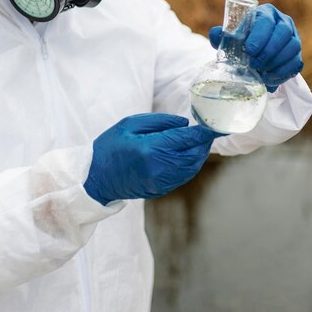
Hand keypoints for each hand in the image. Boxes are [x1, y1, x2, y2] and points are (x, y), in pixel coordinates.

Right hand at [83, 113, 222, 205]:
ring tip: (201, 142)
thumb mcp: (129, 125)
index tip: (215, 125)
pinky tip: (189, 155)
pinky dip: (191, 164)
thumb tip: (184, 123)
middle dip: (204, 143)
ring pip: (192, 167)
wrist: (96, 178)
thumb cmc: (109, 147)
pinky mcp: (161, 189)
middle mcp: (159, 167)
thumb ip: (159, 122)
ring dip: (200, 154)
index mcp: (151, 148)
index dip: (204, 132)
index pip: (186, 139)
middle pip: (194, 154)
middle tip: (208, 131)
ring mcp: (161, 181)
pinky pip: (184, 176)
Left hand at [209, 3, 302, 91]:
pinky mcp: (297, 54)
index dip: (259, 36)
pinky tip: (271, 79)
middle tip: (254, 64)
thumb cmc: (242, 40)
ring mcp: (293, 37)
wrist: (255, 53)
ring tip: (262, 73)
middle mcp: (283, 22)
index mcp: (266, 13)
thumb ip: (220, 35)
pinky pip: (296, 62)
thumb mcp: (231, 37)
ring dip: (277, 62)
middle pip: (283, 33)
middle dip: (269, 51)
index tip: (250, 50)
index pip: (266, 20)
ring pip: (292, 47)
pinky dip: (284, 72)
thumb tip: (215, 34)